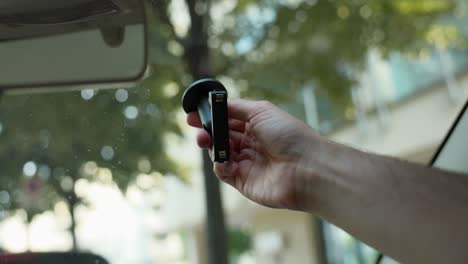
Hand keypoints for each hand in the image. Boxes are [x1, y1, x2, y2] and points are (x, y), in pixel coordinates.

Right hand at [187, 98, 319, 209]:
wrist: (306, 168)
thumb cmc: (288, 135)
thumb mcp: (261, 111)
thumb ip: (236, 107)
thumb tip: (218, 103)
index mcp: (257, 126)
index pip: (229, 121)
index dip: (212, 118)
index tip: (193, 116)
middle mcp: (252, 145)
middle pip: (222, 137)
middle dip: (208, 132)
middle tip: (199, 130)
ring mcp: (247, 164)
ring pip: (220, 153)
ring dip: (212, 146)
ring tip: (208, 141)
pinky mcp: (243, 182)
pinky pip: (223, 172)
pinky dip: (220, 165)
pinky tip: (226, 161)